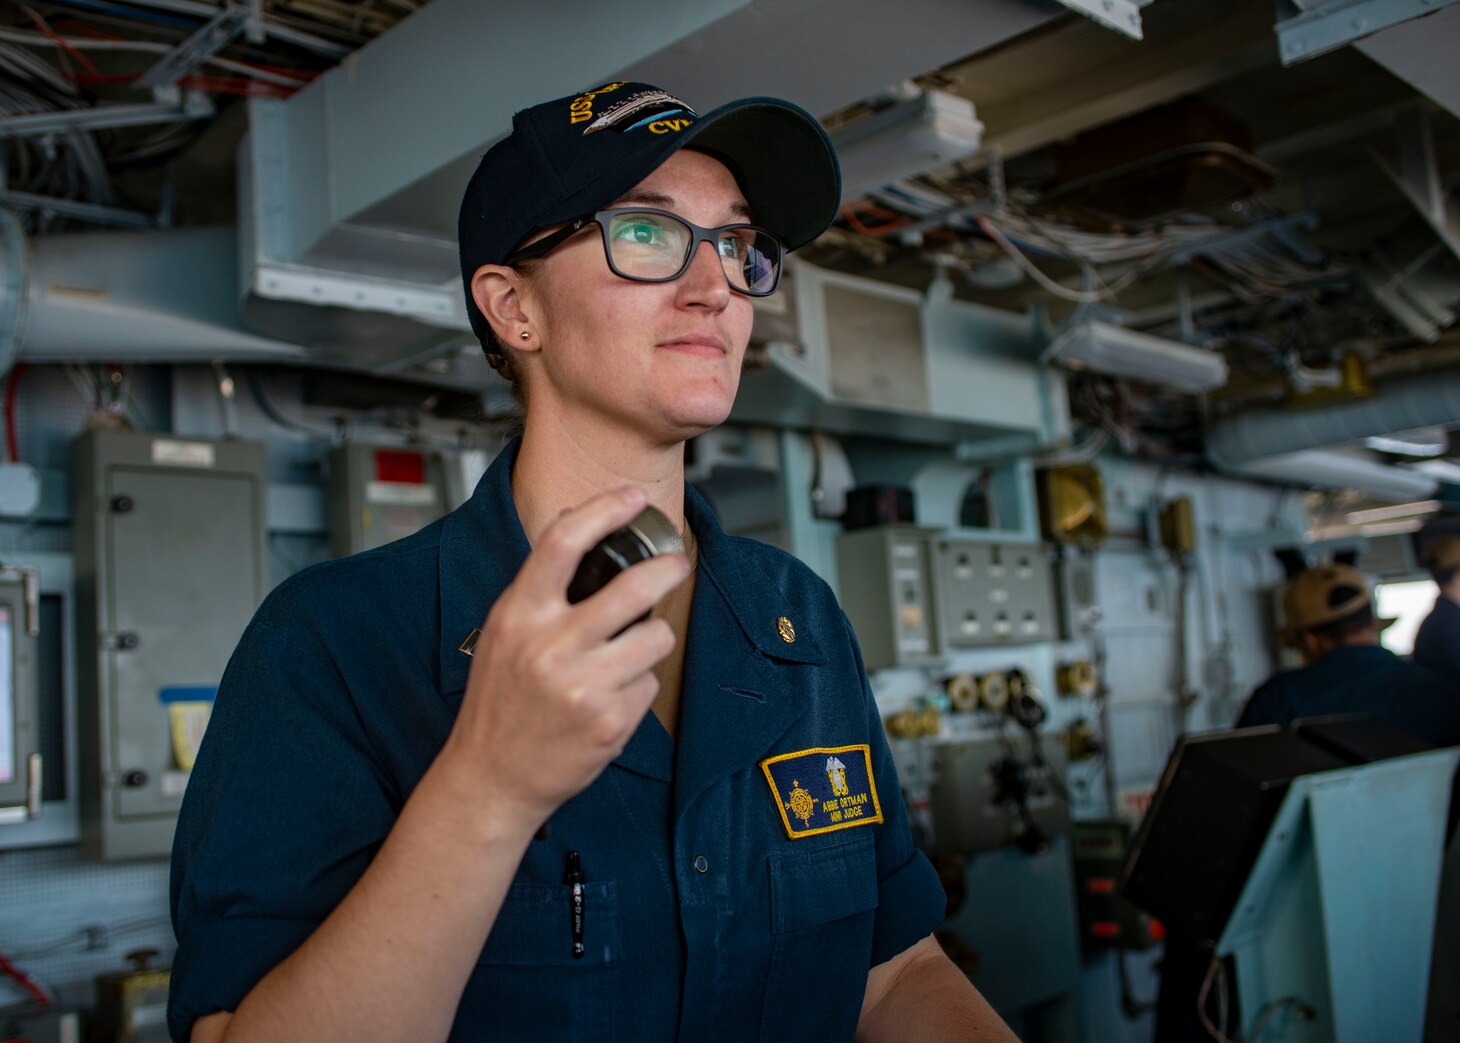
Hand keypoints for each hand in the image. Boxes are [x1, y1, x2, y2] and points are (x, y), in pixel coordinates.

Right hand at [443, 487, 687, 827]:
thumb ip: (539, 586)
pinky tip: (608, 702)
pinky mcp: (609, 721)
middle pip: (633, 587)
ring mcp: (581, 685)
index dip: (604, 510)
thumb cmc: (499, 702)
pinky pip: (649, 685)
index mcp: (519, 615)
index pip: (562, 543)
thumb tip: (576, 523)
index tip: (632, 498)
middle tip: (676, 565)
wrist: (492, 777)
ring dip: (652, 642)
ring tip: (627, 656)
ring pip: (655, 638)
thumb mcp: (503, 632)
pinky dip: (637, 689)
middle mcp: (549, 646)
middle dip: (667, 570)